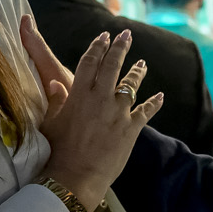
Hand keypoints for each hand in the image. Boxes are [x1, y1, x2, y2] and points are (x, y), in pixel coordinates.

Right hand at [22, 21, 162, 211]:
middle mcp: (100, 98)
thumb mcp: (51, 123)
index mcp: (79, 94)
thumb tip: (56, 84)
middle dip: (120, 48)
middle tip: (125, 35)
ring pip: (131, 85)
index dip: (97, 47)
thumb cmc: (58, 151)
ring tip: (142, 63)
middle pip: (112, 66)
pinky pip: (146, 111)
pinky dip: (154, 103)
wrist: (75, 176)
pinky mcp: (131, 128)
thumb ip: (56, 101)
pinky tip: (160, 96)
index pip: (90, 62)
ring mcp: (118, 112)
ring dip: (137, 72)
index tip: (104, 36)